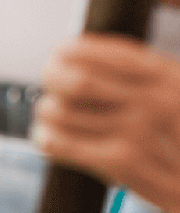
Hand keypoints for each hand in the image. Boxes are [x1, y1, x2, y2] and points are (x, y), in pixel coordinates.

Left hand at [33, 34, 179, 212]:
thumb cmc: (176, 138)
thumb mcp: (170, 92)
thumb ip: (134, 76)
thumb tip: (69, 56)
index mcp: (163, 73)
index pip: (99, 51)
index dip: (64, 55)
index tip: (55, 61)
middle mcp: (151, 97)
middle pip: (74, 80)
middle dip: (53, 86)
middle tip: (51, 95)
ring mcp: (137, 129)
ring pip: (60, 111)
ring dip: (46, 117)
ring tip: (51, 122)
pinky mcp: (121, 162)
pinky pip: (59, 143)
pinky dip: (45, 140)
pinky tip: (47, 141)